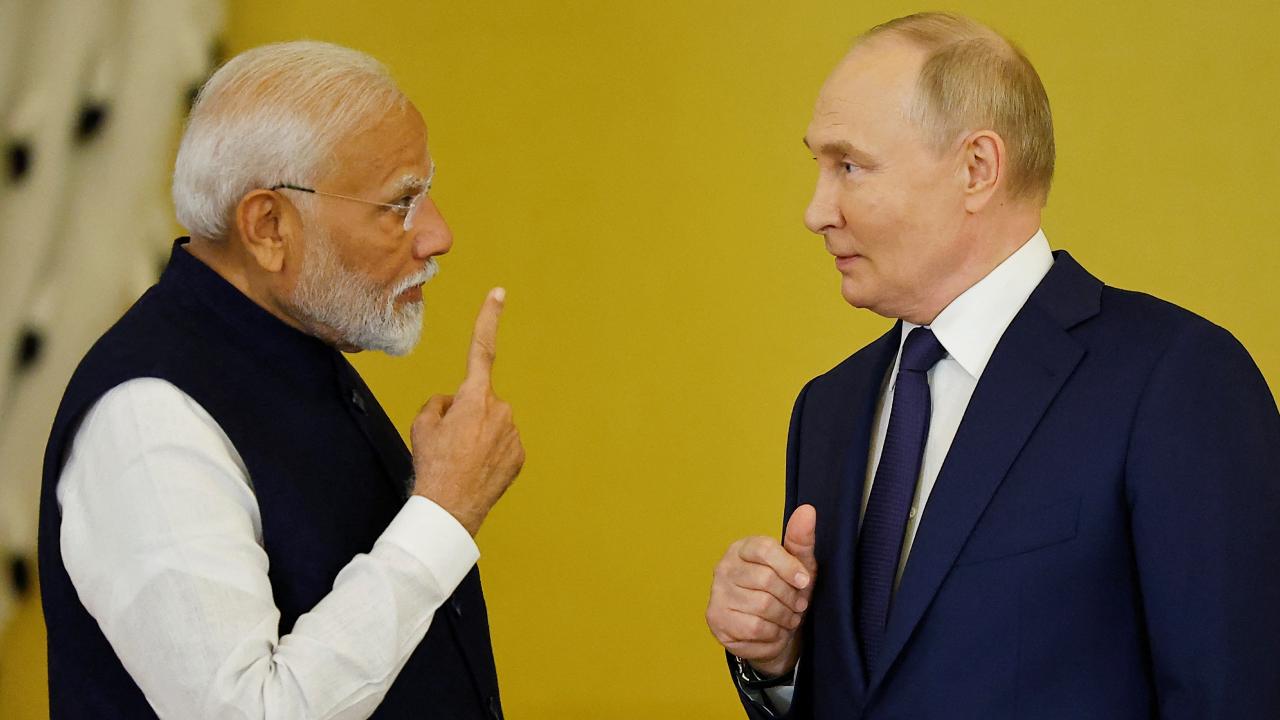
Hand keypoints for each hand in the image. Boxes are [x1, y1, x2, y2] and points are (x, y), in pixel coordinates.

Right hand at [411, 288, 524, 535]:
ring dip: (478, 435)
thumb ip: (438, 403)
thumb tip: (452, 404)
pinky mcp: (520, 455)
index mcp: (474, 397)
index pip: (481, 349)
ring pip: (491, 424)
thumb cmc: (433, 465)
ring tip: (460, 459)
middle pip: (479, 400)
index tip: (499, 293)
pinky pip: (501, 444)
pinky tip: (475, 469)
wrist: (450, 508)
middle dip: (466, 413)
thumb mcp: (422, 425)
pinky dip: (489, 453)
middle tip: (449, 443)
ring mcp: (513, 433)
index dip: (488, 318)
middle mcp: (500, 410)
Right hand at [706, 505, 818, 677]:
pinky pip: (754, 627)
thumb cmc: (785, 594)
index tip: (804, 582)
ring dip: (784, 617)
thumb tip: (807, 510)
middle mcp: (724, 567)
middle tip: (797, 605)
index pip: (765, 549)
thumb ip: (801, 539)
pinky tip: (773, 630)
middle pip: (766, 579)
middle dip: (790, 597)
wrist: (771, 634)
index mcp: (742, 548)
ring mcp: (717, 593)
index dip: (789, 567)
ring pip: (762, 605)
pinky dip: (772, 633)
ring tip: (786, 618)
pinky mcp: (717, 619)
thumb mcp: (800, 566)